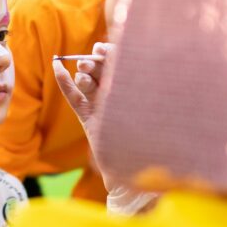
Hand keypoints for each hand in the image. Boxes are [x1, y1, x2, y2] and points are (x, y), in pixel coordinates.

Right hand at [53, 43, 155, 214]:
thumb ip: (159, 96)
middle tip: (92, 60)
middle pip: (105, 71)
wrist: (136, 178)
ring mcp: (103, 107)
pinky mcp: (90, 119)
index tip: (105, 48)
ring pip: (90, 82)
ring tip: (83, 70)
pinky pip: (75, 98)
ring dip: (84, 72)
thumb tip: (168, 70)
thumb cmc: (154, 149)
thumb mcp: (158, 118)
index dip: (113, 54)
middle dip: (97, 62)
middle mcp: (120, 97)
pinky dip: (65, 83)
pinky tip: (57, 66)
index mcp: (139, 93)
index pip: (124, 66)